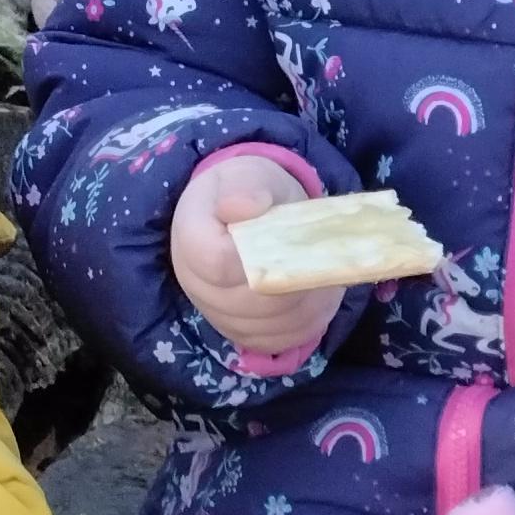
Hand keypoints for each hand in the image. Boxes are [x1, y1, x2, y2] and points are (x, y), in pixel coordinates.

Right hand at [172, 156, 351, 359]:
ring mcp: (219, 315)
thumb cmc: (248, 192)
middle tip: (320, 257)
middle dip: (292, 280)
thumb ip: (246, 188)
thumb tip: (245, 206)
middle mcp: (196, 285)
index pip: (217, 262)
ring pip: (271, 323)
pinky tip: (317, 294)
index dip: (257, 255)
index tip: (289, 238)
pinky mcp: (246, 334)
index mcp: (191, 240)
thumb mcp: (249, 175)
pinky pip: (281, 339)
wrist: (242, 216)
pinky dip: (308, 319)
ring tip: (322, 272)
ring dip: (306, 301)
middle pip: (250, 301)